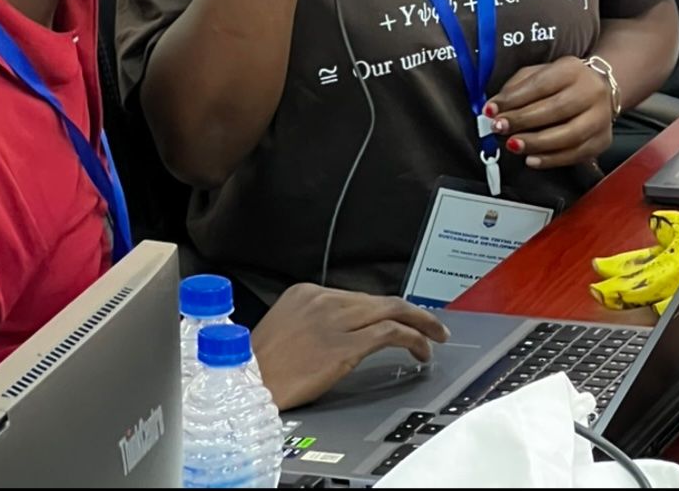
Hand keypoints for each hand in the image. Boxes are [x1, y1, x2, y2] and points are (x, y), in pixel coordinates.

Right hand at [252, 286, 448, 409]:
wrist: (243, 384)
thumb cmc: (257, 366)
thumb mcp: (285, 327)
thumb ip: (316, 321)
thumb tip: (347, 331)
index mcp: (306, 293)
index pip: (359, 296)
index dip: (385, 309)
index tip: (400, 318)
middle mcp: (323, 300)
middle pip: (380, 299)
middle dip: (413, 312)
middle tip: (433, 325)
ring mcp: (334, 321)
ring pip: (392, 311)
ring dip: (420, 324)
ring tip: (434, 337)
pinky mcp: (344, 346)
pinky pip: (390, 334)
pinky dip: (413, 338)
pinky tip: (420, 350)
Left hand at [486, 58, 615, 171]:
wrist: (601, 91)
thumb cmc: (562, 84)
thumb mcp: (539, 74)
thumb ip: (517, 88)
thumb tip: (494, 108)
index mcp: (573, 69)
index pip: (541, 84)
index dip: (514, 99)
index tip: (491, 110)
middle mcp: (592, 91)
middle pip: (556, 109)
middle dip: (523, 121)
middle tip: (499, 129)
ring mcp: (600, 118)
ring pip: (568, 135)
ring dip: (536, 143)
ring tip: (513, 145)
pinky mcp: (602, 140)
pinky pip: (575, 154)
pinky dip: (551, 160)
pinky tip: (531, 159)